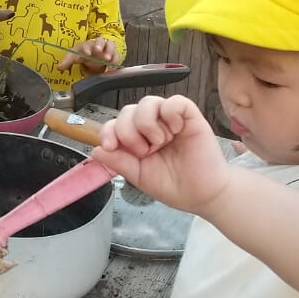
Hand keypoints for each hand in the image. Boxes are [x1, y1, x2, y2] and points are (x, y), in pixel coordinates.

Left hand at [57, 37, 119, 72]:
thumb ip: (67, 62)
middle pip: (100, 40)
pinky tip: (112, 67)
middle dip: (100, 45)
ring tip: (107, 59)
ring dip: (110, 51)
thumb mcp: (74, 57)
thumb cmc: (82, 53)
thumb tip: (59, 67)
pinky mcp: (113, 55)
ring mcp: (106, 49)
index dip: (87, 48)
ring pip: (110, 45)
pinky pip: (116, 56)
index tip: (87, 54)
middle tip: (99, 51)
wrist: (92, 56)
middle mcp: (97, 45)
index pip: (87, 44)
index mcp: (86, 44)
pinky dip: (115, 61)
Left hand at [91, 95, 231, 215]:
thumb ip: (119, 162)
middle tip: (144, 151)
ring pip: (148, 102)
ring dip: (147, 123)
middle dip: (128, 132)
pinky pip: (174, 101)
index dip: (108, 131)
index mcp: (137, 140)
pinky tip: (175, 130)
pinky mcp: (189, 116)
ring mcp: (170, 120)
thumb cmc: (174, 185)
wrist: (204, 195)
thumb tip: (94, 151)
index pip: (115, 124)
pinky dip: (169, 113)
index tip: (110, 146)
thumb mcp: (140, 176)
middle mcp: (151, 126)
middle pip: (128, 111)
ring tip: (160, 142)